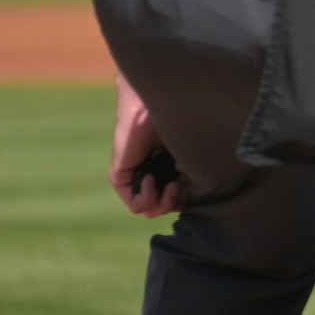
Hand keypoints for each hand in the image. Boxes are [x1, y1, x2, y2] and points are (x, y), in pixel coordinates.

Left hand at [107, 75, 183, 218]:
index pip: (180, 198)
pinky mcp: (119, 176)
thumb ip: (194, 177)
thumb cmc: (181, 122)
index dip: (188, 199)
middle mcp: (154, 173)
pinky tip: (151, 179)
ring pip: (150, 209)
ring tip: (170, 186)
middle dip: (177, 203)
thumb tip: (195, 199)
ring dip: (164, 203)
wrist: (159, 104)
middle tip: (180, 187)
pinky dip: (146, 197)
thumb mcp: (192, 155)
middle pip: (165, 206)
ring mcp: (135, 176)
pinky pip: (135, 204)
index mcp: (171, 168)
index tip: (194, 187)